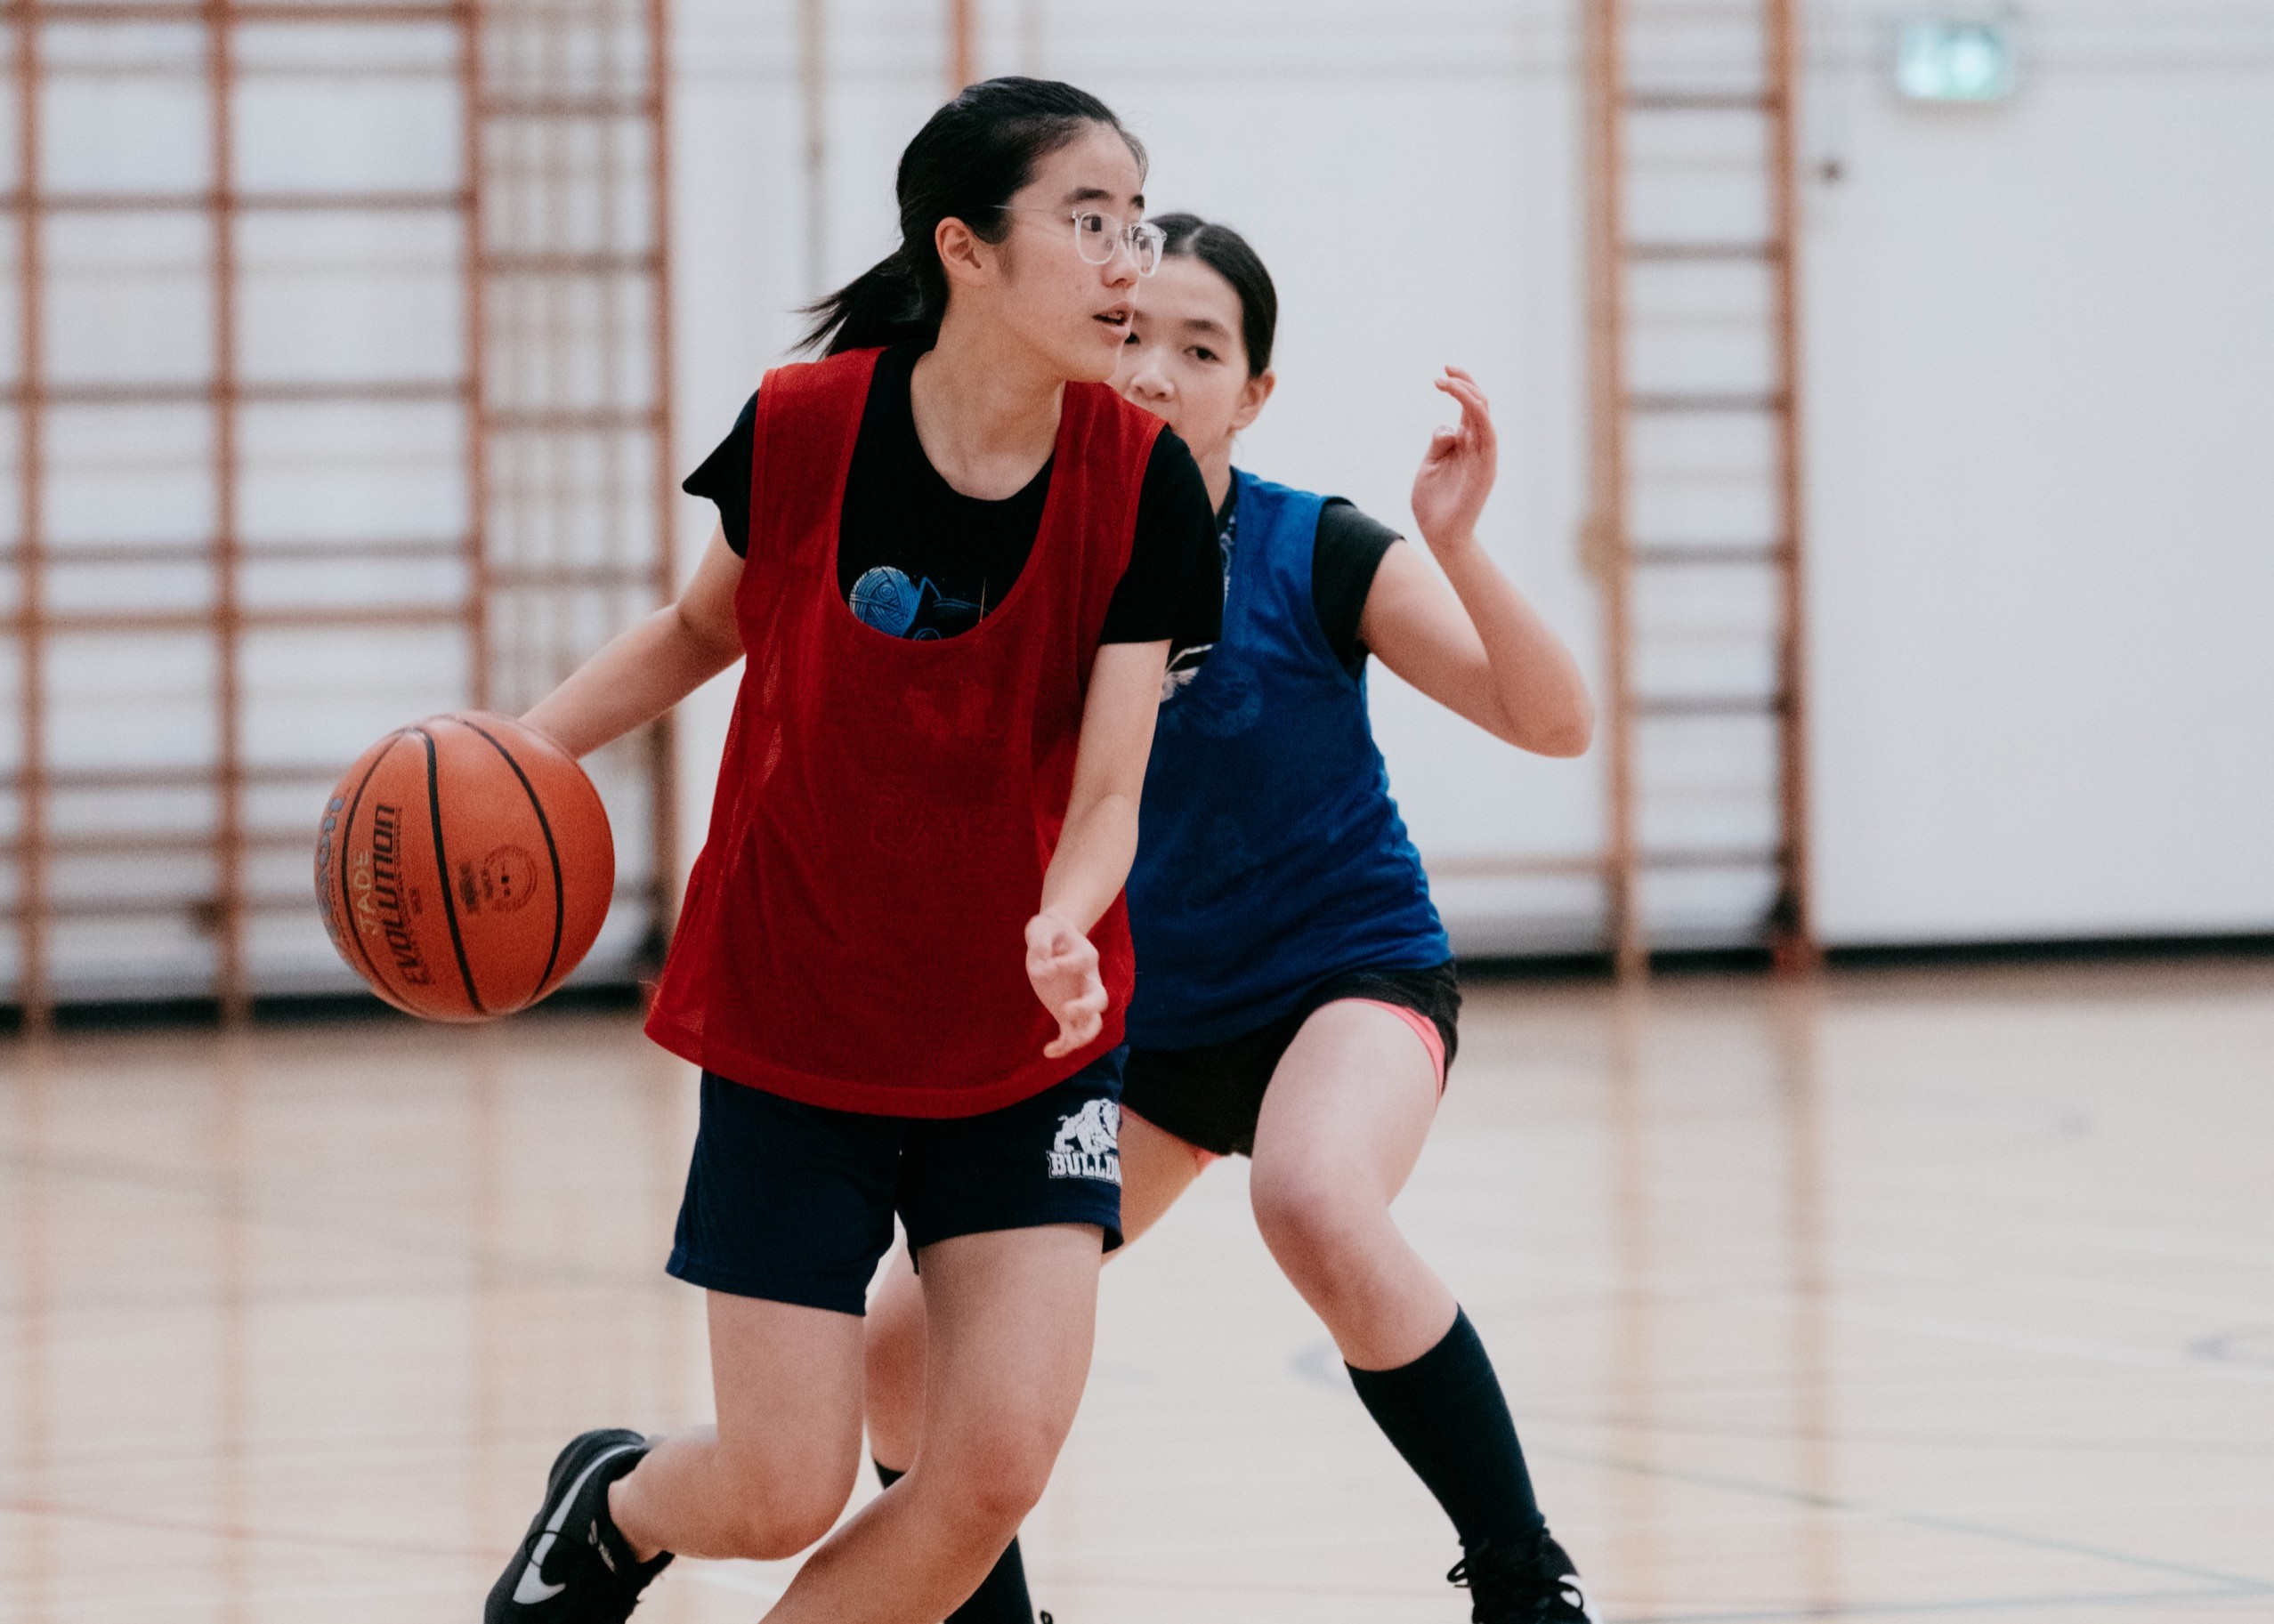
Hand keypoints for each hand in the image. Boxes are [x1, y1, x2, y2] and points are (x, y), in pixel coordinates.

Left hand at [1025, 911, 1105, 1058]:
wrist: (1052, 939)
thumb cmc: (1049, 931)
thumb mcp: (1042, 927)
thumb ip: (1040, 941)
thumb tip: (1043, 966)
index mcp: (1086, 955)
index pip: (1083, 962)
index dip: (1065, 965)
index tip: (1047, 964)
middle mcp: (1089, 980)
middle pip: (1100, 1000)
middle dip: (1086, 1009)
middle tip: (1067, 1011)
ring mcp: (1080, 999)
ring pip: (1092, 1024)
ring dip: (1080, 1037)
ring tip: (1059, 1045)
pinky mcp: (1067, 1013)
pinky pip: (1072, 1034)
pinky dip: (1063, 1046)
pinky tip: (1047, 1052)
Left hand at [1408, 366, 1498, 552]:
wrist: (1438, 533)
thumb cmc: (1433, 503)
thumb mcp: (1429, 465)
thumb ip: (1439, 443)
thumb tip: (1446, 427)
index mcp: (1465, 443)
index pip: (1469, 406)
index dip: (1459, 385)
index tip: (1442, 371)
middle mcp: (1477, 445)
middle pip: (1479, 403)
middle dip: (1463, 381)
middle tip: (1444, 369)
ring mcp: (1484, 455)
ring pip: (1484, 414)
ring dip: (1467, 393)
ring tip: (1445, 381)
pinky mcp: (1486, 467)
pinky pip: (1488, 434)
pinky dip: (1478, 414)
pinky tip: (1465, 400)